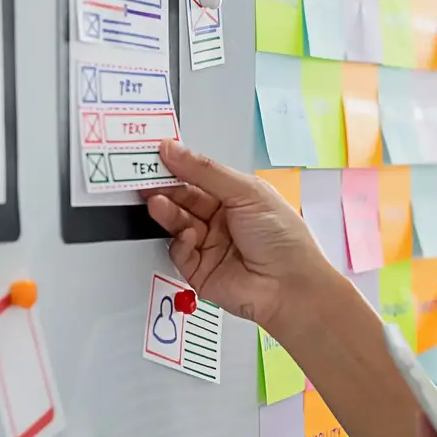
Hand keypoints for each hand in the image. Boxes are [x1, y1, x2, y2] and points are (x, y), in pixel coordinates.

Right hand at [143, 141, 331, 328]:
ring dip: (166, 212)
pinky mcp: (200, 270)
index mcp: (236, 197)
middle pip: (184, 199)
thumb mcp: (247, 193)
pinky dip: (180, 242)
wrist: (289, 286)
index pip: (198, 177)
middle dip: (165, 189)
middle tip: (146, 179)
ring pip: (177, 224)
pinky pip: (179, 252)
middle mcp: (221, 220)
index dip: (178, 166)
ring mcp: (210, 245)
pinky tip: (189, 235)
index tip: (157, 156)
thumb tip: (175, 150)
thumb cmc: (283, 239)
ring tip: (158, 203)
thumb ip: (206, 171)